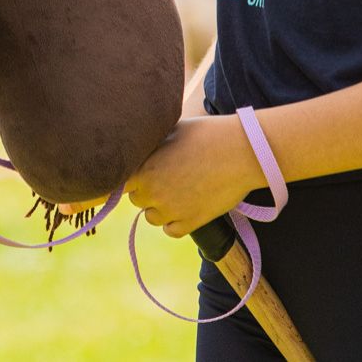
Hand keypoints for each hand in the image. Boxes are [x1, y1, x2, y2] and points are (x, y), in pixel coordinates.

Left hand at [124, 116, 263, 237]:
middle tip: (167, 178)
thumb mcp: (170, 131)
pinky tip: (184, 208)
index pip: (119, 182)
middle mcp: (152, 191)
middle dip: (147, 190)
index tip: (140, 175)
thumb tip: (137, 147)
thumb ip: (150, 146)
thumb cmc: (207, 134)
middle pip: (136, 199)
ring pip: (151, 217)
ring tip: (178, 191)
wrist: (241, 151)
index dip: (130, 178)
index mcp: (143, 167)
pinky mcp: (191, 221)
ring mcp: (171, 209)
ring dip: (160, 208)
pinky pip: (171, 231)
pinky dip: (174, 223)